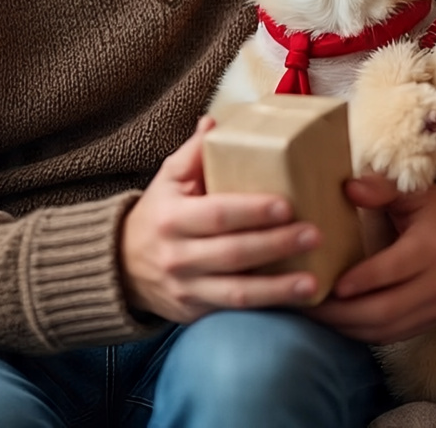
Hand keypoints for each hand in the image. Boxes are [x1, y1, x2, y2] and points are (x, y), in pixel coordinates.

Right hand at [119, 117, 320, 321]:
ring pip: (236, 293)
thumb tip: (215, 122)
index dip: (251, 212)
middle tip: (315, 235)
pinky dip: (267, 307)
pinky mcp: (196, 312)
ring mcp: (187, 289)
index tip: (286, 205)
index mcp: (173, 218)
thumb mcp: (168, 179)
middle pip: (233, 254)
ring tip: (313, 282)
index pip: (217, 214)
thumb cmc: (159, 213)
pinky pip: (234, 311)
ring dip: (278, 289)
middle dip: (276, 246)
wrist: (121, 267)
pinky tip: (296, 301)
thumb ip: (194, 152)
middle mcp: (178, 257)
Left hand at [307, 174, 435, 343]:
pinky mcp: (429, 323)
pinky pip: (389, 337)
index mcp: (432, 245)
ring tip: (315, 313)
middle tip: (309, 302)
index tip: (332, 283)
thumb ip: (381, 188)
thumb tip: (348, 188)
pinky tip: (336, 320)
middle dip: (344, 312)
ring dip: (347, 325)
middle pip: (386, 309)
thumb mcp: (411, 192)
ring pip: (385, 330)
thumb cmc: (430, 211)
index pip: (395, 269)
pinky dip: (360, 332)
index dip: (363, 279)